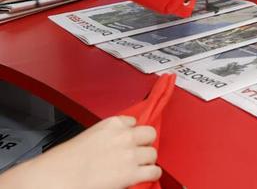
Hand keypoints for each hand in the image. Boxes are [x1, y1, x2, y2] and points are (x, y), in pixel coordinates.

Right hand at [0, 115, 160, 188]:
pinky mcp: (132, 173)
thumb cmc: (65, 161)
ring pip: (153, 153)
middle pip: (149, 134)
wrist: (58, 177)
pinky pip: (155, 171)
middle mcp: (125, 136)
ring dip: (147, 160)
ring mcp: (130, 154)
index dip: (131, 133)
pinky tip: (144, 176)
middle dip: (144, 143)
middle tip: (137, 153)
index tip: (128, 140)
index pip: (133, 122)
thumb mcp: (89, 137)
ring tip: (139, 167)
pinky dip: (152, 174)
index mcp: (112, 124)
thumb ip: (108, 136)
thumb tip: (116, 144)